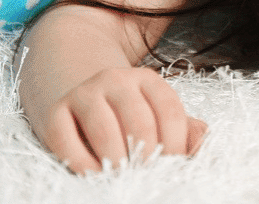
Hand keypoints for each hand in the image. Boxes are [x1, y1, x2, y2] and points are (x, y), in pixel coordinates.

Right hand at [39, 67, 207, 173]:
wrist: (80, 94)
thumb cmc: (127, 115)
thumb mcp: (157, 114)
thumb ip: (184, 129)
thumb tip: (202, 145)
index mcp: (148, 79)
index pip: (170, 111)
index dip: (176, 145)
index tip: (173, 168)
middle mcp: (117, 79)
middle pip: (140, 122)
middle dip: (147, 157)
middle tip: (148, 177)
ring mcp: (85, 93)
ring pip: (105, 131)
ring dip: (117, 162)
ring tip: (124, 178)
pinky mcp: (55, 111)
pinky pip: (66, 139)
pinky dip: (81, 164)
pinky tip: (94, 175)